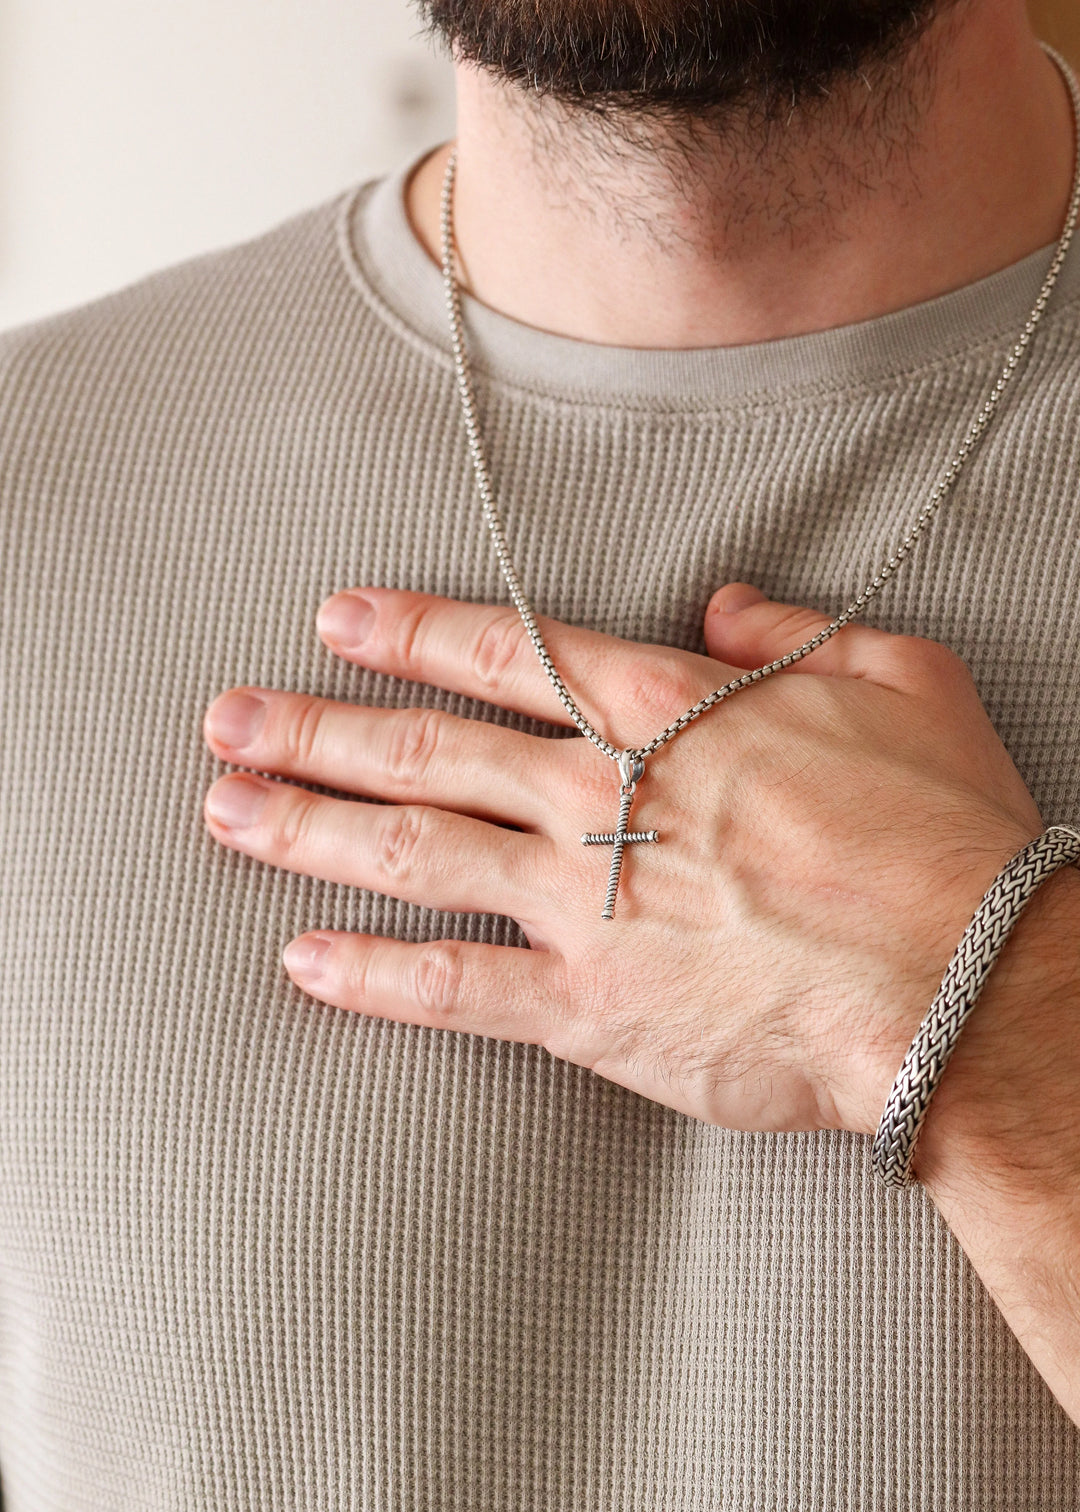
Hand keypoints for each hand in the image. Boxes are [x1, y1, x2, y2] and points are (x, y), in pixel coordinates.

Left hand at [202, 582, 1041, 1138]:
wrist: (965, 981)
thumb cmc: (942, 832)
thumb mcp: (901, 677)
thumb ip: (793, 631)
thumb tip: (724, 603)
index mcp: (665, 711)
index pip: (506, 654)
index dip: (411, 633)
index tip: (337, 619)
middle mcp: (600, 795)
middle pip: (427, 750)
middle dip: (317, 727)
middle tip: (230, 718)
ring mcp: (583, 904)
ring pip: (417, 852)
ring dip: (312, 827)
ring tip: (227, 811)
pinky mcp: (589, 1010)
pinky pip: (457, 989)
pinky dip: (375, 975)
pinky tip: (304, 959)